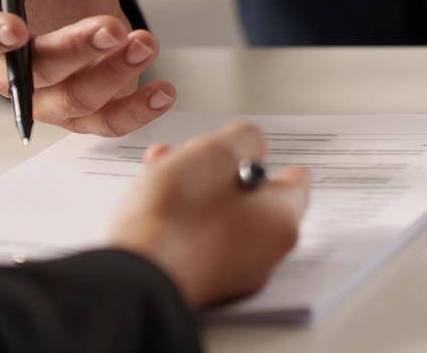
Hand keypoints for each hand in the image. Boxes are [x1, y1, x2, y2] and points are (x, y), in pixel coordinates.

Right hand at [0, 0, 175, 135]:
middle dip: (74, 51)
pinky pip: (108, 123)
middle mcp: (14, 71)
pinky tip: (165, 91)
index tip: (17, 28)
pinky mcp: (89, 110)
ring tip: (147, 42)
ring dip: (113, 76)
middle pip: (33, 75)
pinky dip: (137, 113)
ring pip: (74, 102)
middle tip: (112, 26)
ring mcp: (52, 96)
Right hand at [109, 122, 309, 308]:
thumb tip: (250, 148)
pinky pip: (199, 244)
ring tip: (160, 170)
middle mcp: (264, 254)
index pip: (294, 182)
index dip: (264, 158)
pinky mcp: (199, 287)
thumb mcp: (218, 152)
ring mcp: (231, 276)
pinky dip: (182, 221)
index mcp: (281, 221)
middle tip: (190, 154)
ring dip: (194, 190)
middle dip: (218, 171)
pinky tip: (152, 202)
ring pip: (219, 218)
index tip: (242, 148)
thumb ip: (245, 140)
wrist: (132, 277)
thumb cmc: (177, 215)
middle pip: (251, 198)